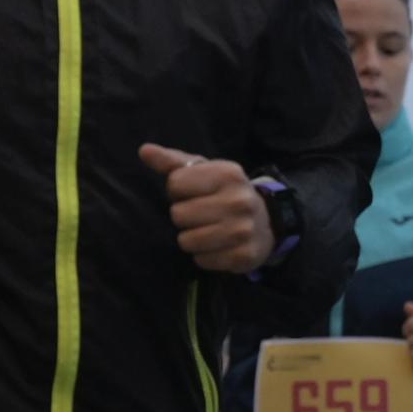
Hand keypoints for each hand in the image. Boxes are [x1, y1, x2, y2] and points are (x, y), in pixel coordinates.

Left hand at [139, 144, 272, 273]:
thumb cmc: (225, 193)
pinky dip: (205, 256)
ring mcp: (243, 230)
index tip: (194, 193)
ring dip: (191, 238)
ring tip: (208, 231)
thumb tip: (144, 150)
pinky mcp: (243, 256)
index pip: (175, 183)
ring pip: (187, 241)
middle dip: (184, 216)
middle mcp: (238, 200)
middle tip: (201, 214)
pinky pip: (201, 260)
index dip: (178, 190)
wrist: (268, 222)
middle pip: (178, 215)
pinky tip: (218, 246)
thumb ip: (172, 162)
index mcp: (228, 174)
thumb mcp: (204, 172)